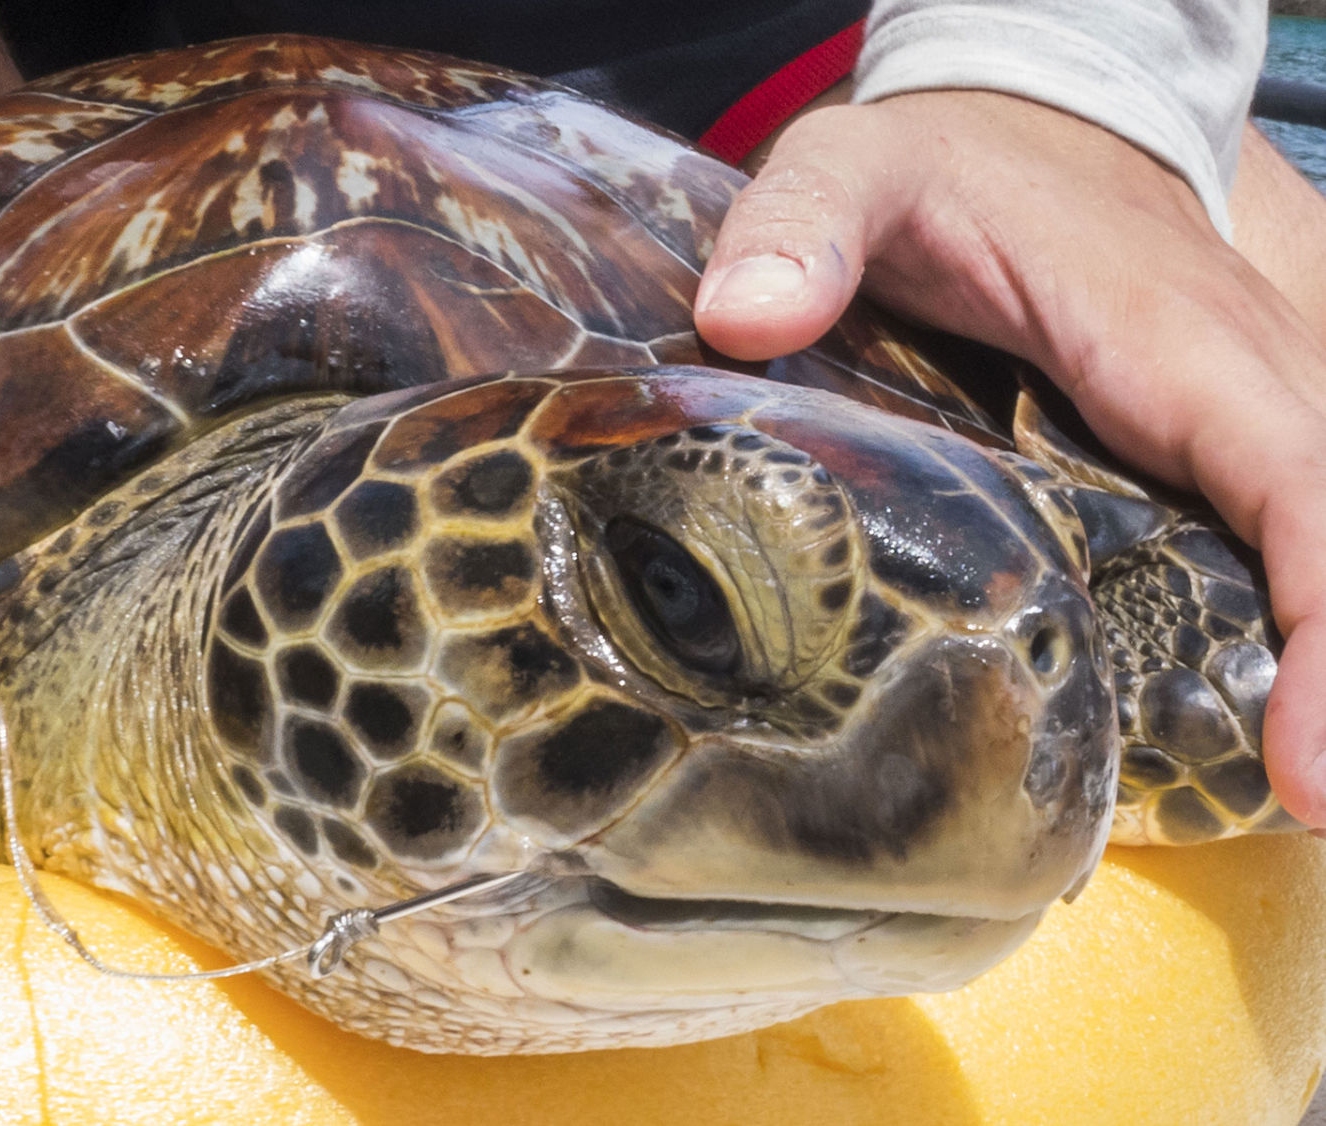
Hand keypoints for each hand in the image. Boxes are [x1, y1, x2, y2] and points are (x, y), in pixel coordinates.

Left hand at [695, 91, 1325, 827]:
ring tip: (1288, 787)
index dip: (1324, 614)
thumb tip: (744, 316)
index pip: (1293, 476)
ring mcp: (1236, 402)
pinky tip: (1252, 706)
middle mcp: (1234, 372)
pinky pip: (1279, 520)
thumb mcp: (855, 167)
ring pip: (1319, 524)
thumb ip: (802, 225)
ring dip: (1319, 650)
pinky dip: (1290, 608)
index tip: (1310, 766)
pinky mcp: (1208, 429)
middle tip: (1306, 808)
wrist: (1030, 114)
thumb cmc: (944, 156)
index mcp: (1166, 333)